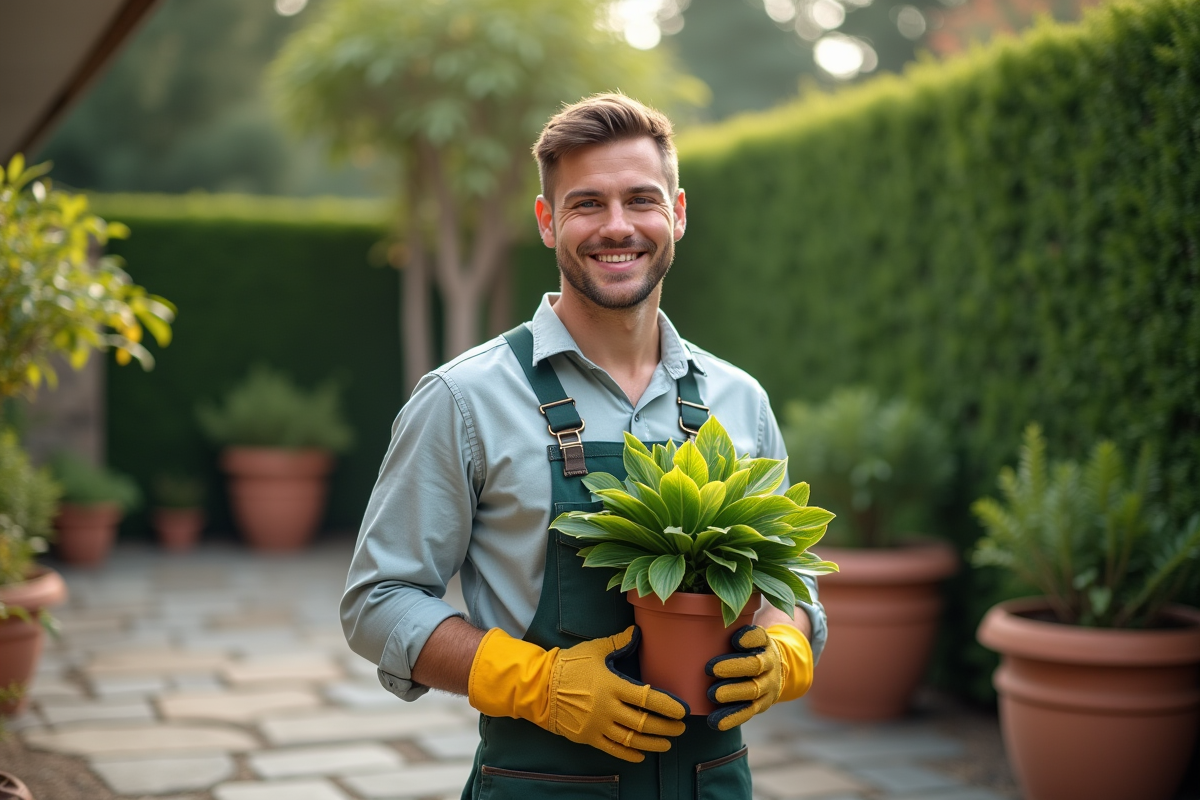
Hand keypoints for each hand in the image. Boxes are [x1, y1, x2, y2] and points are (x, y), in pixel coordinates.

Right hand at [468, 625, 687, 761]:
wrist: (539, 688)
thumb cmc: (569, 665)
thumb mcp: (594, 649)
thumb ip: (618, 642)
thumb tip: (637, 631)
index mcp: (612, 685)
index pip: (647, 698)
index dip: (668, 706)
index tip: (683, 710)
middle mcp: (607, 708)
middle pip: (644, 723)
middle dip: (666, 727)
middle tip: (680, 728)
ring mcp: (598, 725)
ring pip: (632, 739)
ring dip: (654, 742)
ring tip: (667, 742)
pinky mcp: (589, 737)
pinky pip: (614, 750)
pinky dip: (631, 754)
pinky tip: (642, 754)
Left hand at [705, 623, 812, 730]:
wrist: (774, 672)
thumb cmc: (748, 651)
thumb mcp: (746, 638)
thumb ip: (728, 632)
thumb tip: (695, 626)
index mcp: (764, 644)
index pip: (759, 637)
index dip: (749, 638)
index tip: (735, 639)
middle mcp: (769, 664)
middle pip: (755, 665)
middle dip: (734, 667)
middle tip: (710, 669)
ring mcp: (767, 686)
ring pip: (753, 690)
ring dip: (732, 693)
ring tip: (712, 694)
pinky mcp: (762, 705)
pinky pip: (748, 712)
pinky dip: (732, 717)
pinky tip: (715, 721)